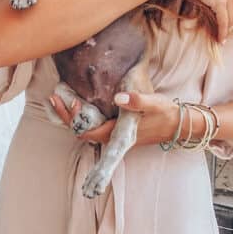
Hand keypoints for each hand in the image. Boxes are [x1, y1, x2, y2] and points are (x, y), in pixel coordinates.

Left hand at [49, 92, 178, 146]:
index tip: (69, 101)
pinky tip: (81, 100)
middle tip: (54, 98)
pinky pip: (95, 124)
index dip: (74, 119)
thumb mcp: (153, 103)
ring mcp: (116, 133)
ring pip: (87, 128)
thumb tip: (117, 97)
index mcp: (119, 133)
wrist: (179, 124)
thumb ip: (136, 100)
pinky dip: (84, 115)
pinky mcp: (118, 128)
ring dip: (73, 116)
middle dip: (66, 117)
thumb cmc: (166, 114)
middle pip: (82, 131)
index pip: (88, 132)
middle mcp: (114, 136)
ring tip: (61, 97)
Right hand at [161, 0, 232, 42]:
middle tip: (226, 30)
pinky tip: (220, 39)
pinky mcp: (220, 3)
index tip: (228, 16)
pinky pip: (224, 21)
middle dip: (231, 19)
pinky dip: (223, 31)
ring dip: (227, 29)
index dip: (231, 8)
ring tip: (223, 37)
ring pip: (230, 16)